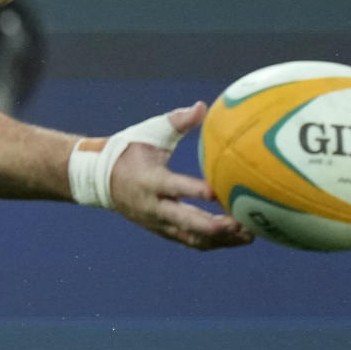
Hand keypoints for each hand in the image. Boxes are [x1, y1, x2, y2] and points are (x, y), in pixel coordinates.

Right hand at [102, 103, 253, 250]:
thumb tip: (203, 106)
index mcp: (150, 180)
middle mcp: (154, 206)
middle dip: (217, 226)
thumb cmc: (129, 150)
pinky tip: (237, 238)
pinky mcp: (162, 230)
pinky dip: (214, 242)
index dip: (195, 192)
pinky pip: (191, 241)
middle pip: (187, 222)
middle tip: (245, 223)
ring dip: (222, 239)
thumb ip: (177, 121)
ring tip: (250, 234)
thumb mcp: (149, 132)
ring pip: (192, 238)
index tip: (217, 193)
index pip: (174, 187)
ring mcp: (157, 222)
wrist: (99, 179)